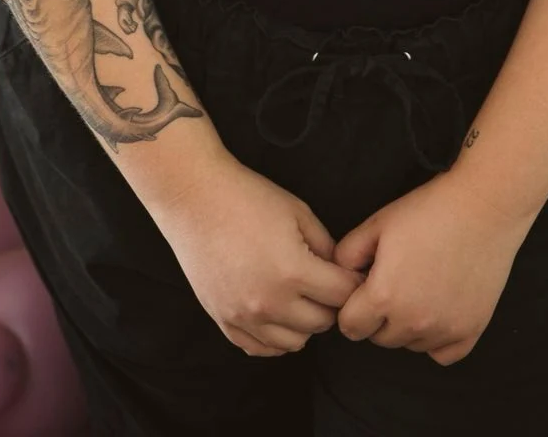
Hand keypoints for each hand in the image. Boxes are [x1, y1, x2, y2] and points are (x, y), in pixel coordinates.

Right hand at [151, 153, 365, 358]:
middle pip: (321, 323)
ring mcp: (244, 316)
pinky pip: (260, 349)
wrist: (195, 198)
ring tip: (299, 297)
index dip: (352, 283)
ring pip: (294, 343)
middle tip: (324, 283)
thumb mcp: (299, 212)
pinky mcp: (224, 321)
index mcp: (292, 272)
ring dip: (304, 323)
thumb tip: (340, 271)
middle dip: (330, 303)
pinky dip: (275, 337)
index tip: (350, 275)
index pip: (341, 296)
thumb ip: (326, 246)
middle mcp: (269, 303)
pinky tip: (276, 314)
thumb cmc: (247, 198)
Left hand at [332, 170, 535, 364]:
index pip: (350, 327)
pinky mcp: (471, 330)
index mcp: (384, 296)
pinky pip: (443, 354)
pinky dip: (437, 338)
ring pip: (411, 344)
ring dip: (408, 325)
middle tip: (395, 281)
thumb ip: (347, 253)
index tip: (364, 287)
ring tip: (420, 286)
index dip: (351, 306)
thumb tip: (338, 276)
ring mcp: (445, 329)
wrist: (484, 206)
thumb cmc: (429, 210)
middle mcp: (413, 321)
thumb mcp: (378, 222)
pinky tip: (438, 308)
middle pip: (380, 338)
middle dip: (379, 316)